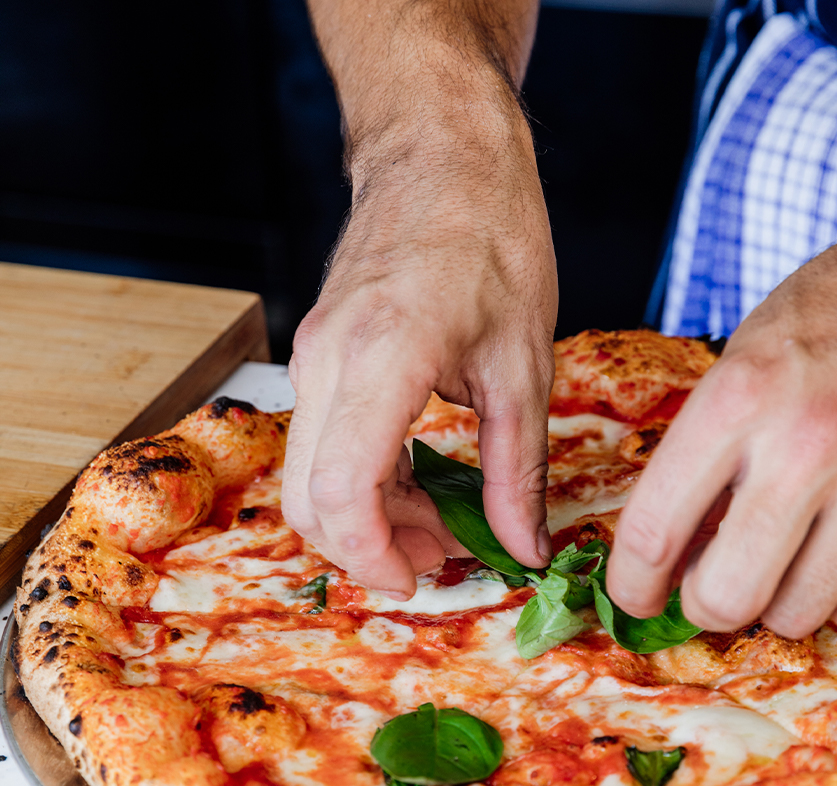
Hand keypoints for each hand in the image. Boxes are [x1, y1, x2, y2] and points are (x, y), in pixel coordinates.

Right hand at [283, 0, 555, 597]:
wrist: (439, 151)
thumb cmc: (490, 237)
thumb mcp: (525, 365)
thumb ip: (519, 471)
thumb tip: (525, 552)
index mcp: (381, 360)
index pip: (341, 493)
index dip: (374, 557)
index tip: (422, 580)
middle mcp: (326, 364)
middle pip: (310, 500)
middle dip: (371, 549)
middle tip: (443, 561)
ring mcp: (312, 360)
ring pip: (311, 478)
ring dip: (370, 520)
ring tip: (443, 530)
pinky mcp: (318, 359)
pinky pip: (324, 445)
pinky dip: (365, 484)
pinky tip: (420, 488)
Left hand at [607, 161, 836, 637]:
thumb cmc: (832, 324)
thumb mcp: (739, 365)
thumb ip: (698, 461)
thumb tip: (664, 562)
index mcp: (740, 397)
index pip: (654, 531)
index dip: (632, 584)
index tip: (635, 595)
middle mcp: (811, 443)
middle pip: (726, 596)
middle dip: (704, 604)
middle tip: (709, 584)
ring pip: (796, 615)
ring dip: (776, 603)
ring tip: (782, 559)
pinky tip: (835, 559)